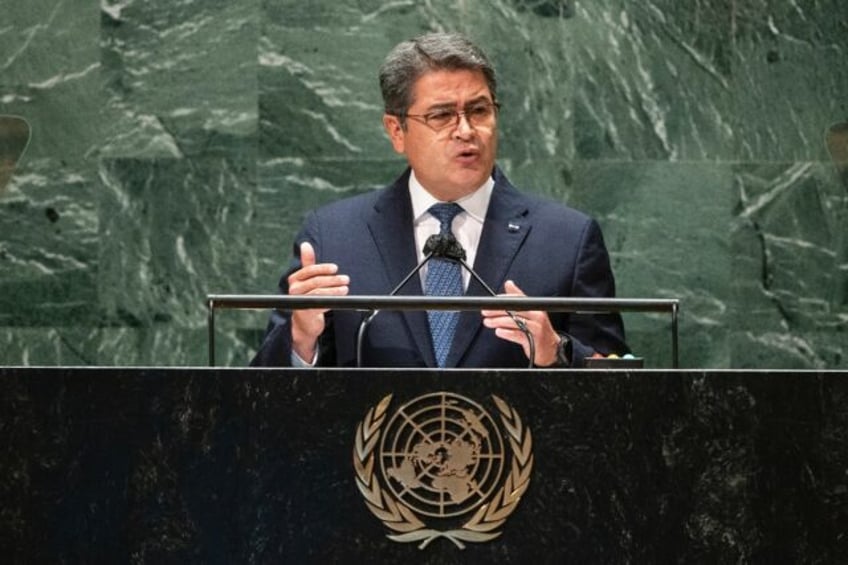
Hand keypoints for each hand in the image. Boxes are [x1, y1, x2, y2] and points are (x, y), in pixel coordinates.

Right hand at [288, 242, 348, 360]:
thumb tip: (306, 244)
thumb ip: (307, 263)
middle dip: (332, 279)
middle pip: (315, 281)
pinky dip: (332, 300)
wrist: (303, 322)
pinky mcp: (306, 312)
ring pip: (319, 292)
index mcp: (294, 279)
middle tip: (345, 279)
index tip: (335, 268)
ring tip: (346, 288)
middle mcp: (294, 290)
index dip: (323, 268)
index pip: (309, 270)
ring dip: (335, 289)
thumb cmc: (307, 297)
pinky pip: (321, 303)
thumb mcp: (307, 279)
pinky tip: (340, 298)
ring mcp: (299, 301)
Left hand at [481, 280, 560, 366]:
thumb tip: (508, 283)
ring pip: (514, 321)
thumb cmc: (537, 330)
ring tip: (487, 322)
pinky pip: (517, 334)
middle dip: (497, 310)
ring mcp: (536, 327)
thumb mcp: (530, 313)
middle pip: (514, 309)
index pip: (519, 298)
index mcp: (535, 307)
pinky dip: (506, 333)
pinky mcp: (533, 339)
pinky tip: (498, 331)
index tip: (492, 301)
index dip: (504, 299)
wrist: (551, 349)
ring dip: (498, 322)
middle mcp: (537, 315)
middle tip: (485, 312)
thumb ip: (518, 299)